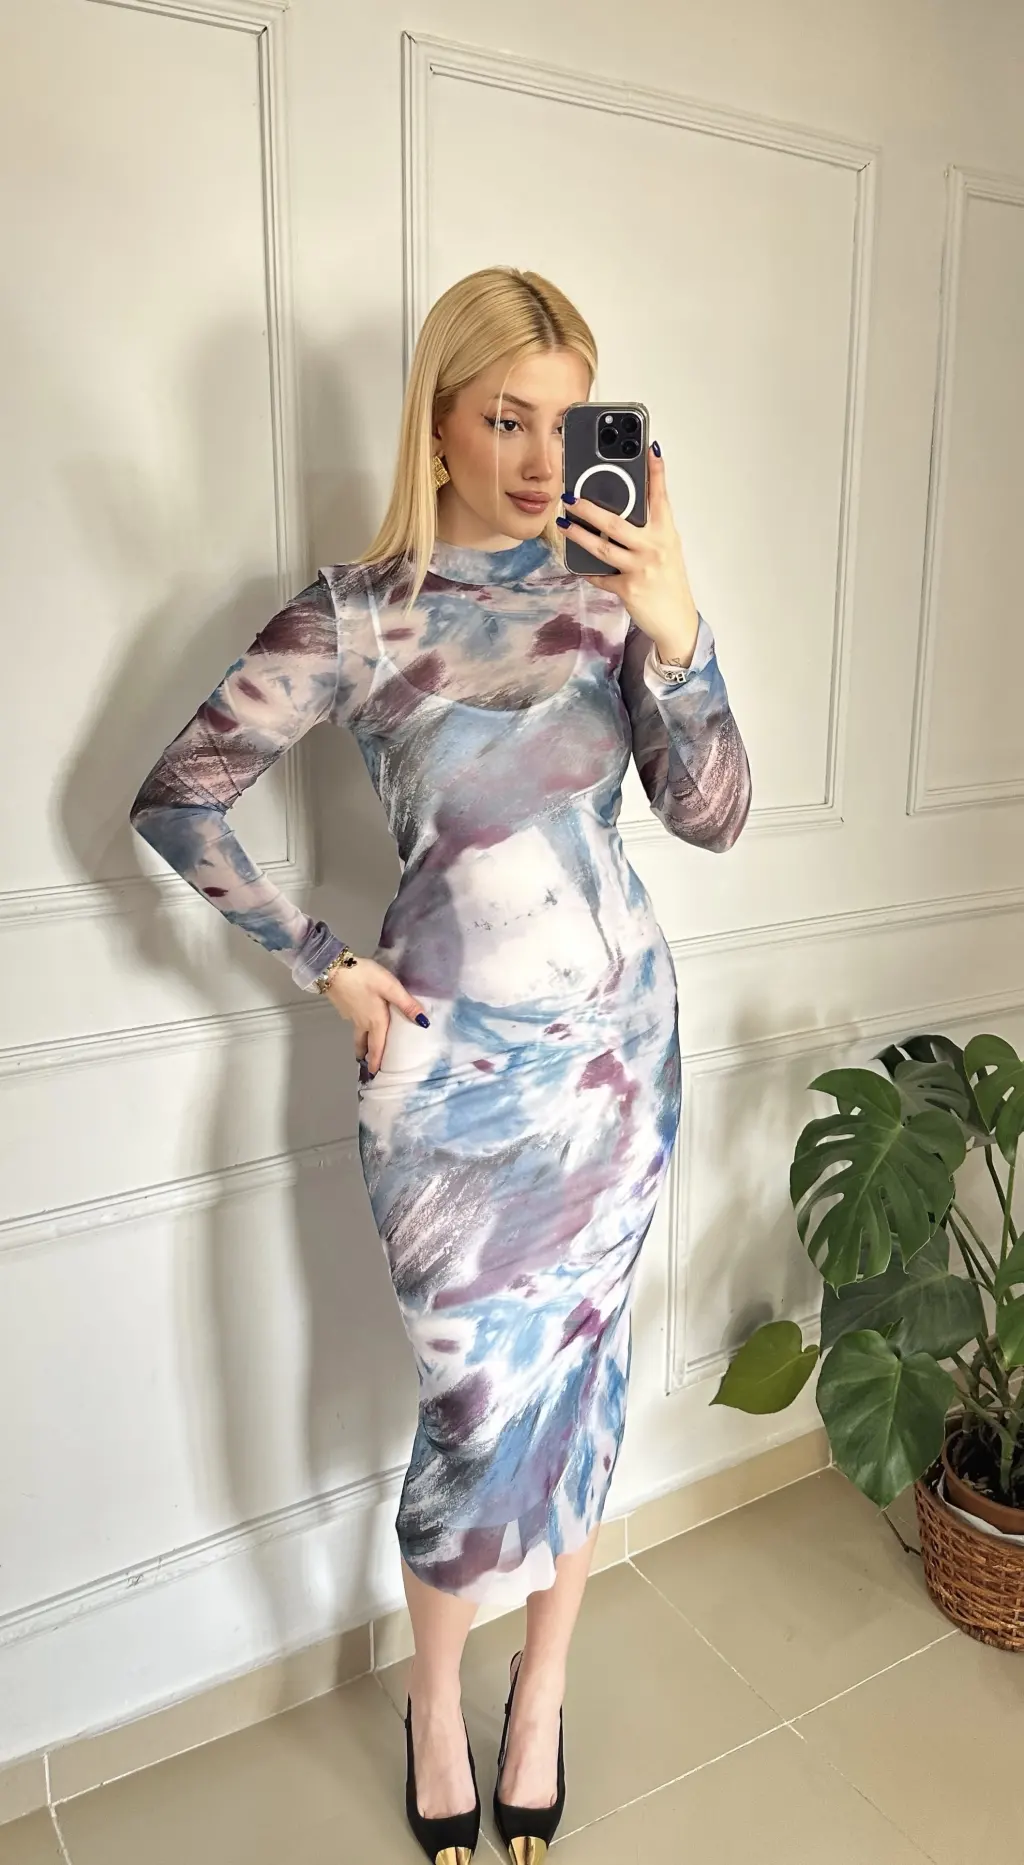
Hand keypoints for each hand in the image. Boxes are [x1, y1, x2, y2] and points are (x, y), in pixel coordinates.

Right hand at [324, 955, 428, 1075]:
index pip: (377, 1046)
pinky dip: (356, 1027)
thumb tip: (423, 1023)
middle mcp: (362, 1021)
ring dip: (360, 1042)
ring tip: (362, 1046)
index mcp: (375, 1021)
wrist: (332, 968)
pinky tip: (359, 1018)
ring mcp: (350, 1014)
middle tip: (366, 1064)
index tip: (374, 1073)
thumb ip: (407, 1004)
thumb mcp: (390, 987)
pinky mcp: (342, 1006)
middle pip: (363, 1042)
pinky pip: (352, 1021)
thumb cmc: (364, 977)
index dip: (376, 1060)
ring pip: (356, 1033)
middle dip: (365, 1054)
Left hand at [558, 443, 699, 664]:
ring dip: (579, 534)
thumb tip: (619, 509)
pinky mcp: (628, 589)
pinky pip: (601, 576)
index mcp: (666, 533)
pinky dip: (588, 570)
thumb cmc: (668, 580)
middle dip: (590, 507)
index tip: (649, 448)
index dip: (656, 471)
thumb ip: (648, 528)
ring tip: (564, 522)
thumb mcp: (665, 548)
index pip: (661, 496)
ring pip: (602, 547)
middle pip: (617, 522)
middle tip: (571, 495)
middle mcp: (654, 547)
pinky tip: (575, 562)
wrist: (676, 620)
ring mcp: (641, 568)